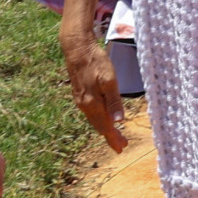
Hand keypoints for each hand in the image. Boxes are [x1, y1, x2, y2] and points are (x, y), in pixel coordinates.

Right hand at [62, 34, 127, 152]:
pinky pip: (91, 111)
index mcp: (93, 103)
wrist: (77, 48)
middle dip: (111, 136)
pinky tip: (104, 117)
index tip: (121, 148)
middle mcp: (85, 105)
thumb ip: (114, 100)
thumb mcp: (109, 79)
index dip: (113, 138)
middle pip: (99, 125)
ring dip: (106, 128)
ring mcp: (81, 99)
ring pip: (95, 119)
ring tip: (115, 134)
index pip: (105, 127)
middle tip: (121, 145)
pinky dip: (99, 118)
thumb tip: (118, 121)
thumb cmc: (95, 61)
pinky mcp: (80, 93)